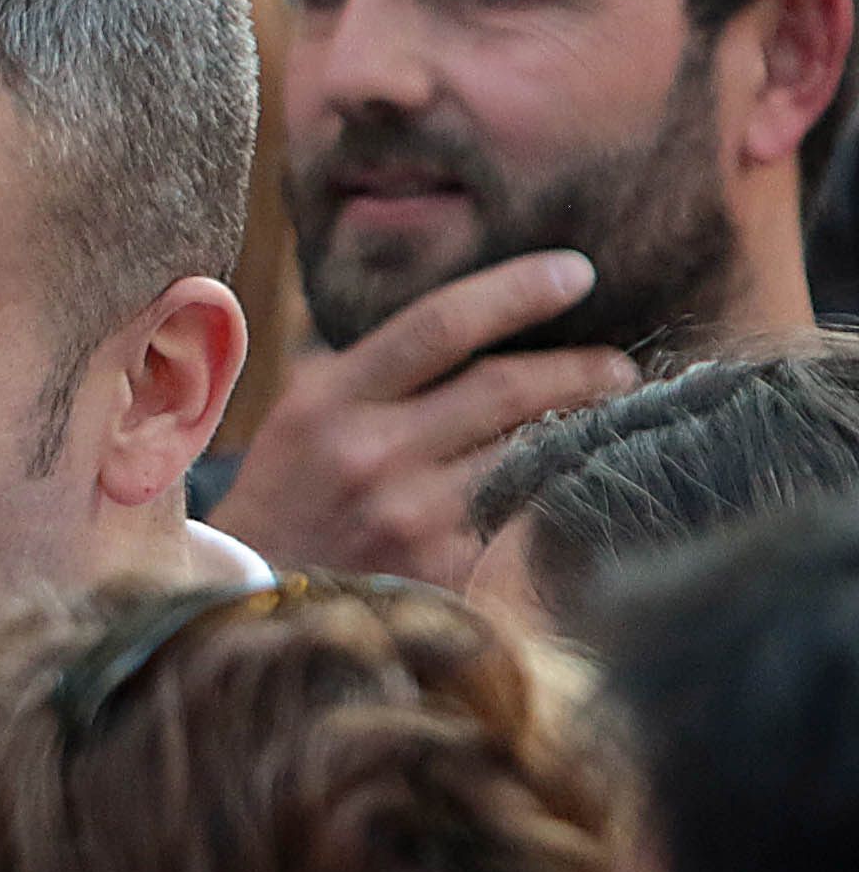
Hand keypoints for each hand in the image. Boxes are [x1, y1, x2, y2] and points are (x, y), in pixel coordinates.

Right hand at [208, 249, 637, 585]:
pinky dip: (557, 491)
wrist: (253, 600)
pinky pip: (522, 516)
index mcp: (331, 401)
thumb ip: (372, 366)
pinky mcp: (442, 570)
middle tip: (618, 366)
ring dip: (584, 430)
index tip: (576, 272)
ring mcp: (410, 517)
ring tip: (612, 417)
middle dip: (581, 369)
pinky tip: (577, 480)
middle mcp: (371, 454)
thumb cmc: (287, 492)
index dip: (517, 292)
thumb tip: (476, 319)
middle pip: (506, 389)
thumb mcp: (301, 412)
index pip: (440, 325)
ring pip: (528, 454)